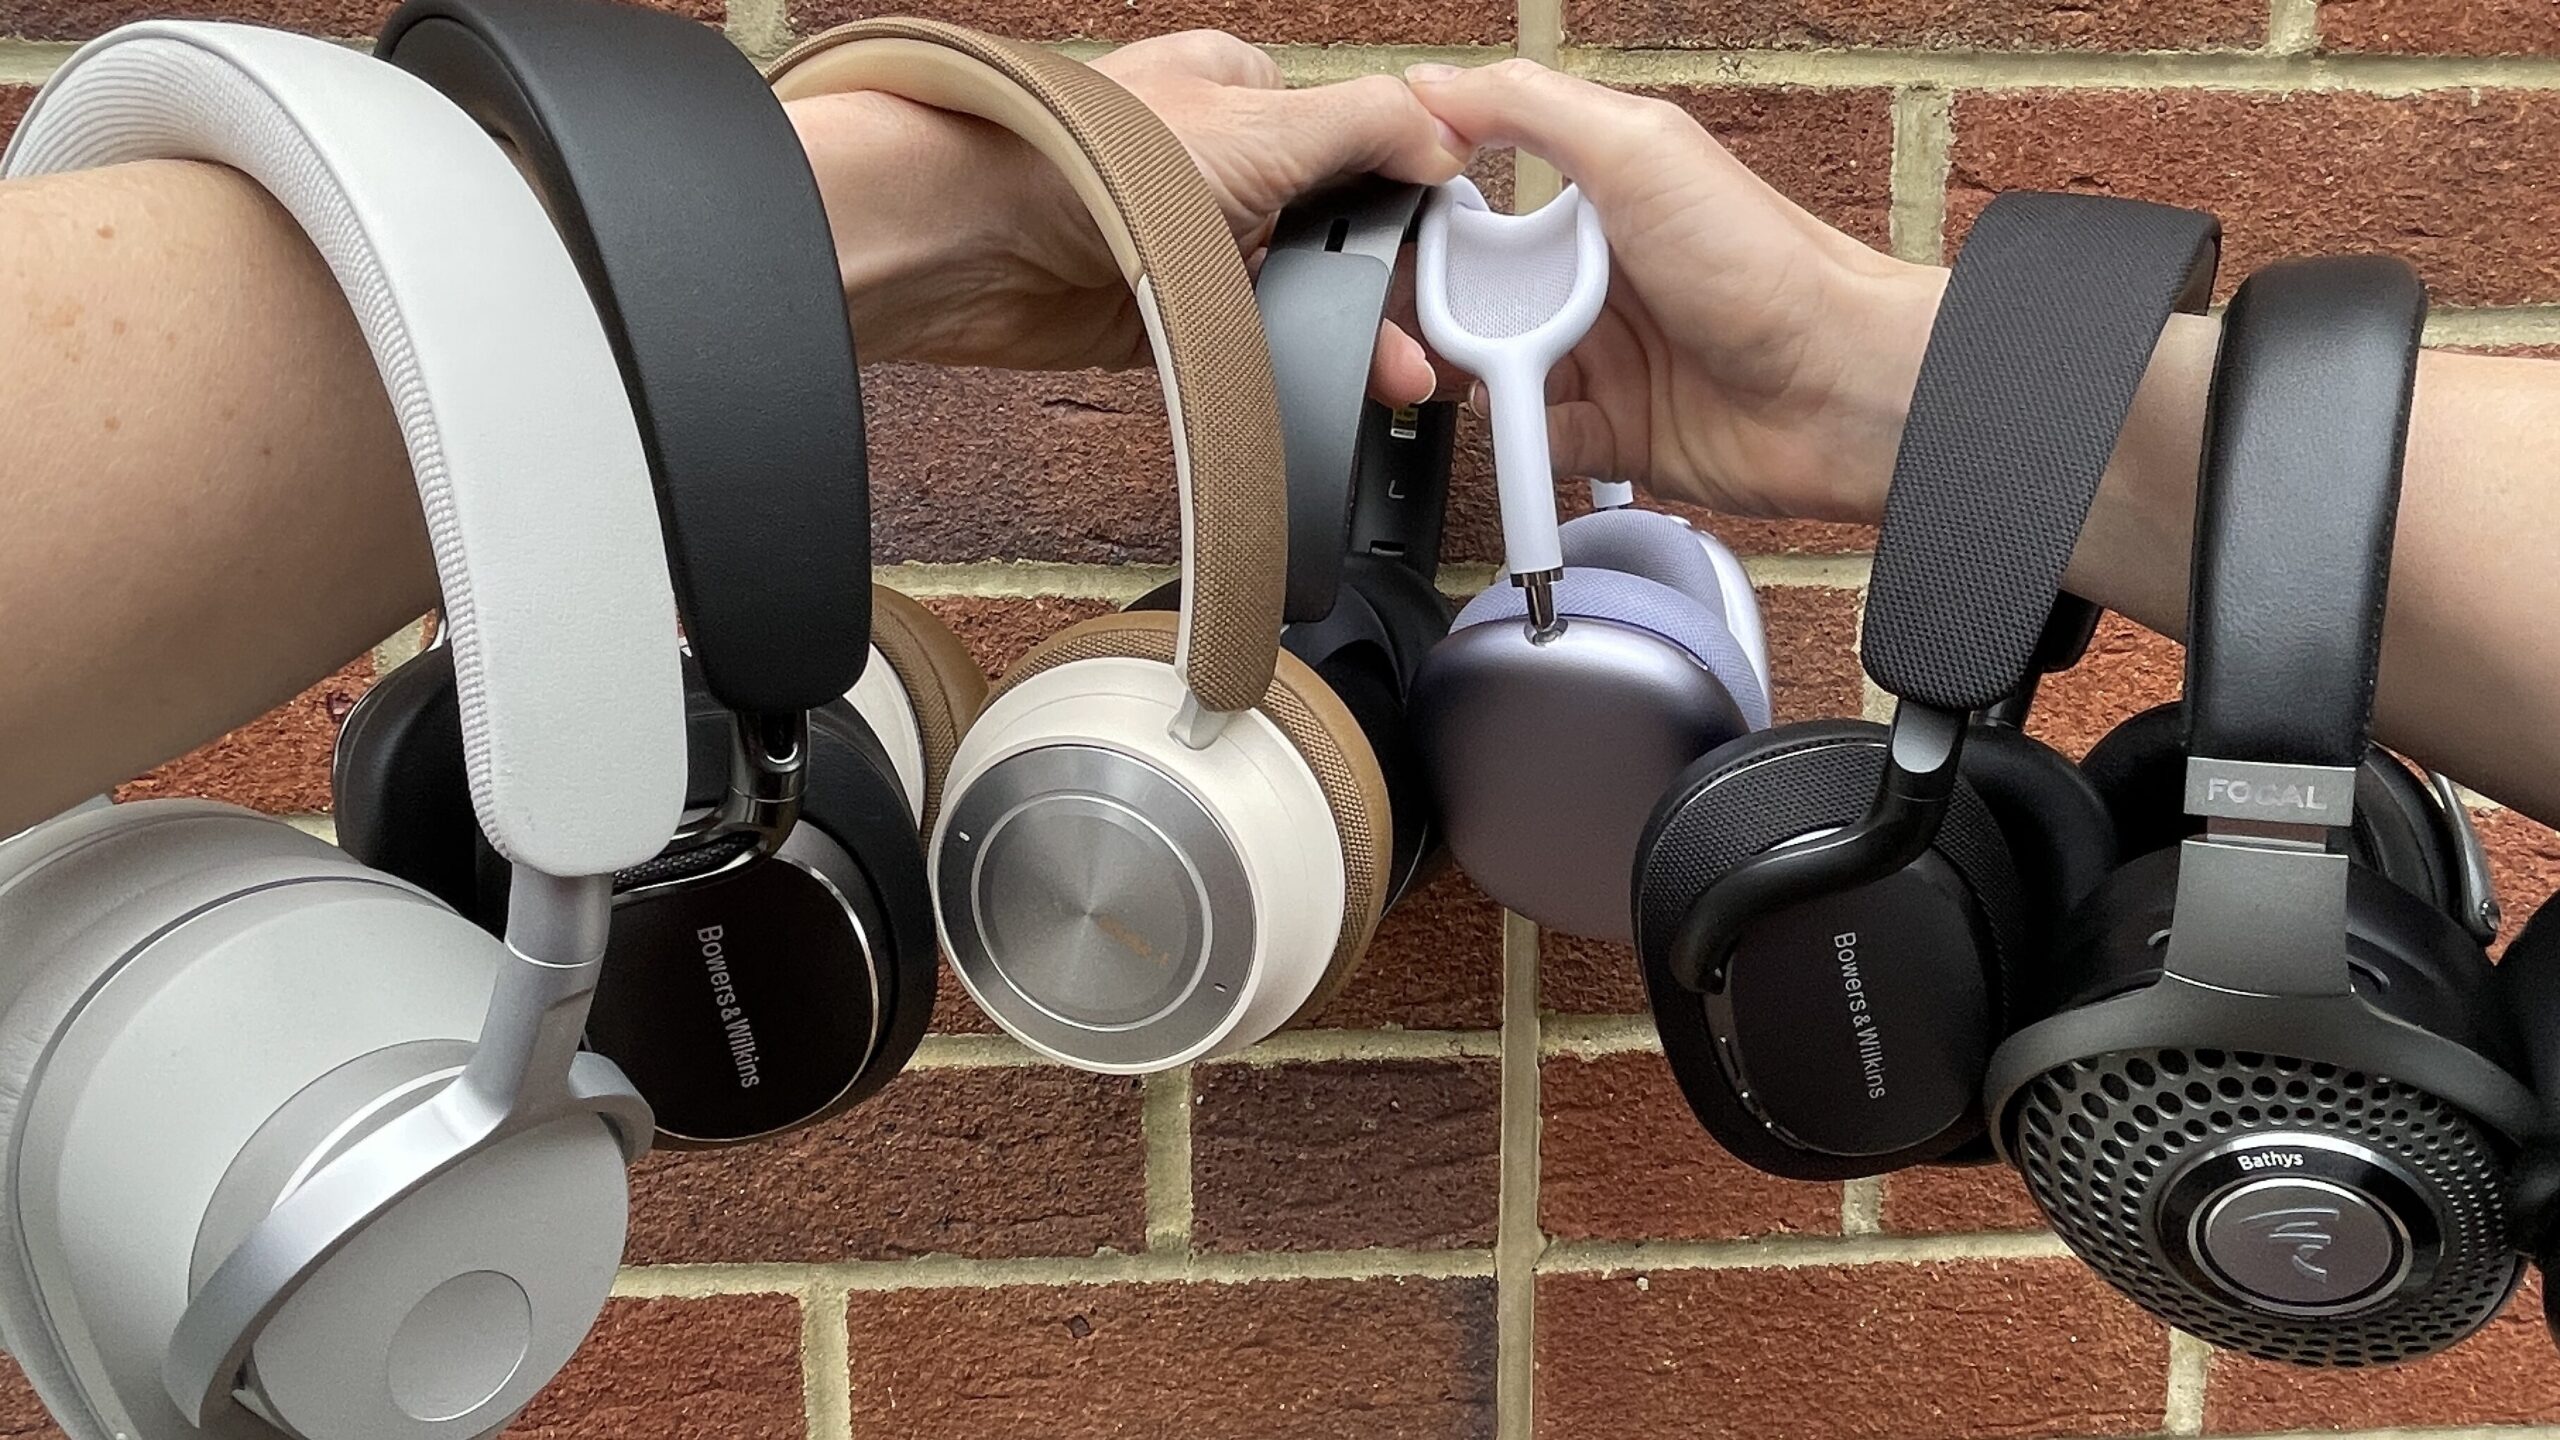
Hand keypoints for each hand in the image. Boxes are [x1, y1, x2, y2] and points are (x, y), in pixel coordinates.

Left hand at [789, 31, 1464, 401]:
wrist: (974, 241)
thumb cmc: (1089, 159)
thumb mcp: (1265, 121)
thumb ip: (1370, 125)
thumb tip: (1449, 136)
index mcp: (1243, 90)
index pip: (1357, 133)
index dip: (1409, 189)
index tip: (1455, 246)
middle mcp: (1218, 160)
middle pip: (1332, 223)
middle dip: (1384, 280)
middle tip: (1431, 330)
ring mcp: (1190, 239)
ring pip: (1295, 289)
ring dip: (1345, 331)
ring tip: (1396, 372)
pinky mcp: (1162, 310)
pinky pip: (1245, 342)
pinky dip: (1285, 365)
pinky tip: (1328, 384)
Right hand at [1406, 59, 1946, 524]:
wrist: (1843, 389)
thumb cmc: (1767, 264)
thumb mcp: (1639, 147)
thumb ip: (1527, 107)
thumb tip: (1434, 85)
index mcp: (1596, 203)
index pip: (1482, 211)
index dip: (1435, 226)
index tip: (1402, 240)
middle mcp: (1597, 281)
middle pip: (1478, 300)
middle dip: (1441, 315)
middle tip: (1422, 327)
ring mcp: (1608, 361)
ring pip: (1497, 375)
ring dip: (1476, 380)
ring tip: (1478, 376)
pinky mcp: (1619, 435)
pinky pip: (1539, 444)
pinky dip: (1521, 444)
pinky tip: (1525, 430)